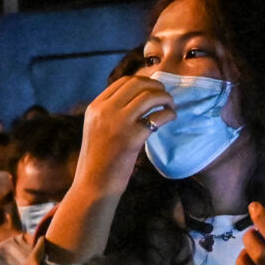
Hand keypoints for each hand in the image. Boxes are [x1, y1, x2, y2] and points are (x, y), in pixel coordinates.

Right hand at [76, 75, 173, 190]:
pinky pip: (158, 117)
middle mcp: (105, 111)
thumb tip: (139, 96)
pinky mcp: (132, 137)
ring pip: (150, 96)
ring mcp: (118, 123)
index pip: (124, 81)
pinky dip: (169, 114)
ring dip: (166, 99)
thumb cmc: (99, 158)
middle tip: (166, 97)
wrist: (94, 184)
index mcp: (95, 107)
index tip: (154, 89)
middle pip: (139, 85)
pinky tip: (171, 118)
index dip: (145, 82)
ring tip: (170, 107)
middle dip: (157, 87)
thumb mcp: (97, 127)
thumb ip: (111, 111)